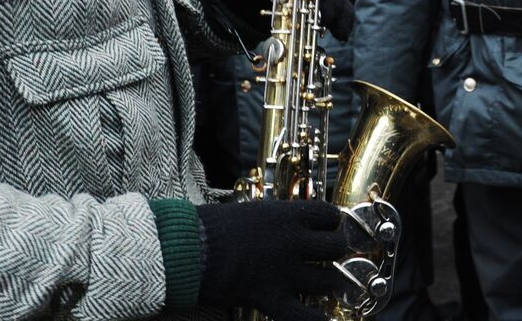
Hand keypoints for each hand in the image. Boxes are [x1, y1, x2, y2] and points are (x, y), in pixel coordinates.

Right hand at [196, 199, 350, 320]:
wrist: (186, 249)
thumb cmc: (211, 227)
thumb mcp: (252, 212)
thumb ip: (278, 221)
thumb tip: (293, 227)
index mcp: (287, 215)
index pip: (330, 216)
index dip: (330, 224)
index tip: (323, 230)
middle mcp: (292, 241)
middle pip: (336, 247)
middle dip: (333, 253)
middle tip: (323, 258)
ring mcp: (284, 272)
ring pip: (329, 280)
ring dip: (327, 283)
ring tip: (320, 284)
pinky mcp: (270, 298)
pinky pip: (305, 316)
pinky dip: (316, 319)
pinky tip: (322, 319)